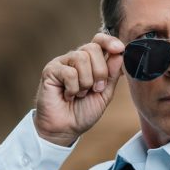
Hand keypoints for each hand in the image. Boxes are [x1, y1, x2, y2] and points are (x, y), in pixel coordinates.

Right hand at [34, 31, 124, 146]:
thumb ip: (112, 75)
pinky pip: (69, 72)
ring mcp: (62, 63)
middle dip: (100, 71)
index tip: (119, 49)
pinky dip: (73, 88)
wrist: (66, 129)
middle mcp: (76, 59)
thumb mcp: (104, 94)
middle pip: (93, 48)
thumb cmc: (83, 112)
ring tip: (80, 94)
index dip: (109, 41)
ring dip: (85, 82)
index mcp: (90, 62)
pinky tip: (67, 96)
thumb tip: (119, 54)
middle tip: (95, 89)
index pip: (99, 41)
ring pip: (81, 58)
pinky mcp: (51, 70)